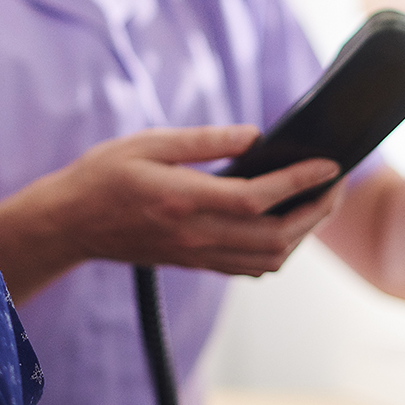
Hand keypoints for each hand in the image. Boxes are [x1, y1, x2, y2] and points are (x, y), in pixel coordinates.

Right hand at [0, 125, 341, 299]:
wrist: (69, 224)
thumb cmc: (103, 176)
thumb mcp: (147, 142)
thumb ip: (203, 140)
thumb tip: (255, 136)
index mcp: (183, 200)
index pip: (257, 198)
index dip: (300, 182)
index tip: (329, 164)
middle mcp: (195, 234)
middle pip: (274, 236)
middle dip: (315, 211)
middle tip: (335, 184)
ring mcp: (196, 254)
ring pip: (268, 259)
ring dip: (302, 234)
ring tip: (318, 203)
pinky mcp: (195, 263)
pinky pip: (249, 268)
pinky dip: (278, 251)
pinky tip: (285, 226)